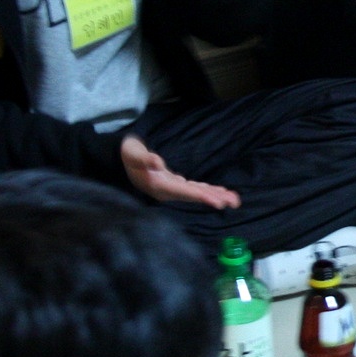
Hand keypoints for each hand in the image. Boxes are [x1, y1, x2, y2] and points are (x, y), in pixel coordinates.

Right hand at [121, 135, 240, 211]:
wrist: (121, 160)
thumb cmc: (128, 156)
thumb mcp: (133, 154)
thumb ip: (145, 159)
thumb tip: (158, 163)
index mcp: (159, 186)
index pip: (184, 193)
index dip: (202, 197)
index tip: (218, 202)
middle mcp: (167, 191)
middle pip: (194, 196)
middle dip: (214, 198)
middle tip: (234, 202)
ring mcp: (171, 188)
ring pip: (196, 193)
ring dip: (214, 195)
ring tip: (233, 200)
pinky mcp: (174, 184)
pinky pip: (193, 189)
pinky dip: (206, 190)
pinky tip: (218, 192)